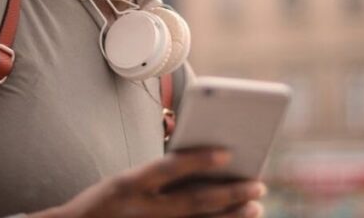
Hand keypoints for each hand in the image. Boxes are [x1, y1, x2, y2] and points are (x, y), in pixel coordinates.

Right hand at [32, 149, 265, 217]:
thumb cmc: (105, 202)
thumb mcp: (123, 182)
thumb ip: (158, 175)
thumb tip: (203, 166)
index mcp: (128, 185)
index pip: (168, 168)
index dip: (197, 159)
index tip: (228, 152)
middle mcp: (141, 211)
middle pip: (193, 202)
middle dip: (229, 194)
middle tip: (258, 185)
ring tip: (255, 208)